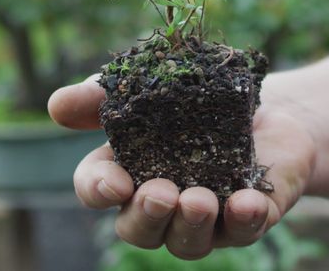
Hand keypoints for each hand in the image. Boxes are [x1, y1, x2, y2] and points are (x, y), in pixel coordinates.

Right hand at [48, 75, 315, 259]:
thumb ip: (102, 96)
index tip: (114, 181)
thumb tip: (57, 104)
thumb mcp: (149, 87)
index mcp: (128, 173)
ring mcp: (206, 219)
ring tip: (199, 200)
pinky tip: (247, 202)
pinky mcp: (249, 218)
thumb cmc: (200, 101)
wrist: (272, 106)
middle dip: (146, 216)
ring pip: (187, 242)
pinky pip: (245, 230)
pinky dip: (245, 219)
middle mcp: (162, 206)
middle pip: (139, 229)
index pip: (98, 190)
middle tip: (160, 194)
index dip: (99, 189)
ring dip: (190, 224)